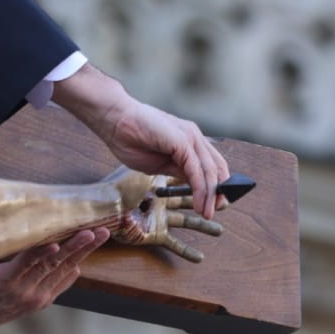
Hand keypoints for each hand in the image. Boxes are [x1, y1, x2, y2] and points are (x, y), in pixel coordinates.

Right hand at [52, 64, 230, 218]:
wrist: (115, 121)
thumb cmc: (132, 140)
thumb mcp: (160, 164)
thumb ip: (179, 171)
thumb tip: (195, 185)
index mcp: (190, 141)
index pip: (213, 164)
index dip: (218, 184)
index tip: (216, 204)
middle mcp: (194, 137)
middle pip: (217, 168)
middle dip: (219, 192)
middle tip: (216, 211)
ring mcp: (190, 137)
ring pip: (209, 170)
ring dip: (210, 195)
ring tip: (207, 212)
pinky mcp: (183, 141)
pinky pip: (196, 170)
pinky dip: (200, 189)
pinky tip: (198, 203)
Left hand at [107, 172, 222, 262]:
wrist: (98, 204)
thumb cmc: (122, 180)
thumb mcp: (154, 169)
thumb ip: (181, 167)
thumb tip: (203, 168)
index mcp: (168, 172)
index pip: (199, 174)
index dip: (213, 181)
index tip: (226, 185)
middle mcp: (167, 192)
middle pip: (198, 195)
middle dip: (213, 199)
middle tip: (225, 203)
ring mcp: (161, 212)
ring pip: (189, 219)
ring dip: (205, 226)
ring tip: (219, 231)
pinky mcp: (154, 231)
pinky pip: (174, 243)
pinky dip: (186, 250)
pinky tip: (199, 257)